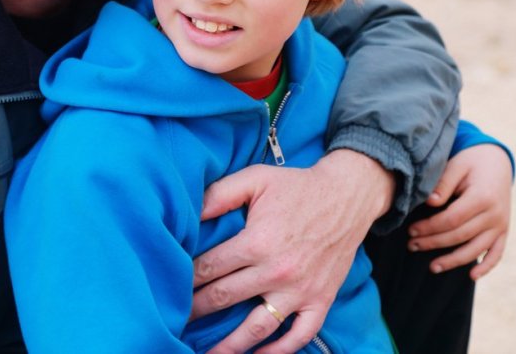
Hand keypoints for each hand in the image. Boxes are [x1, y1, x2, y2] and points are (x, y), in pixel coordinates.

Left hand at [192, 150, 392, 353]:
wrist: (346, 196)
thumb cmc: (296, 186)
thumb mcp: (255, 179)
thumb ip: (219, 194)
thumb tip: (188, 213)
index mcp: (257, 242)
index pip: (210, 268)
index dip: (186, 279)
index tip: (168, 288)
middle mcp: (277, 271)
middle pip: (225, 298)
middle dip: (196, 310)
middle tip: (174, 321)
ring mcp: (300, 290)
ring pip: (257, 327)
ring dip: (231, 345)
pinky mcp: (321, 300)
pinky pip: (300, 335)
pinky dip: (280, 351)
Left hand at [407, 144, 511, 279]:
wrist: (497, 163)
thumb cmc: (470, 163)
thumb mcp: (456, 166)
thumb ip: (443, 184)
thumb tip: (430, 202)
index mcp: (482, 197)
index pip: (452, 219)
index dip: (430, 227)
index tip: (411, 231)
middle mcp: (495, 215)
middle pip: (460, 236)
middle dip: (434, 243)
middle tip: (411, 245)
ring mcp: (501, 225)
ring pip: (476, 249)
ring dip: (454, 261)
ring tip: (432, 267)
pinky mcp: (504, 231)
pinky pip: (497, 253)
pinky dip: (486, 266)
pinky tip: (471, 276)